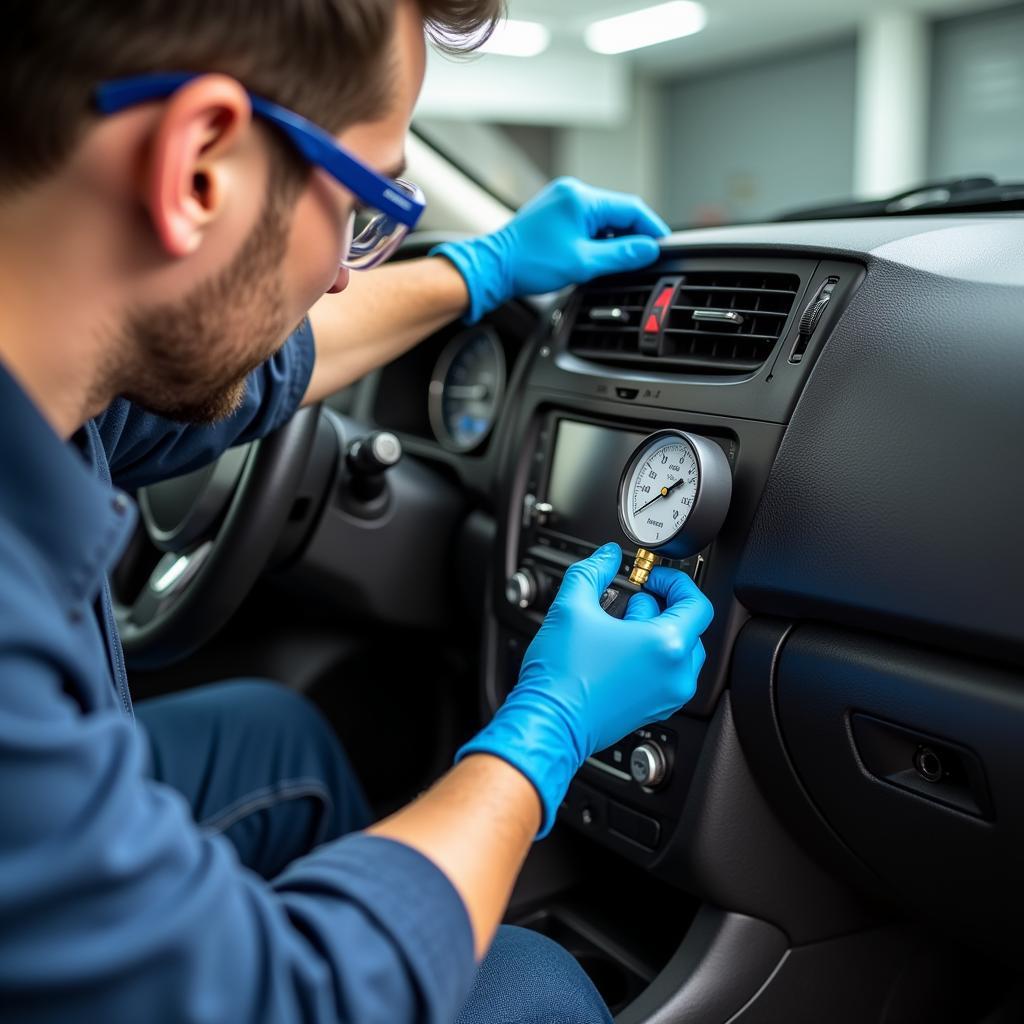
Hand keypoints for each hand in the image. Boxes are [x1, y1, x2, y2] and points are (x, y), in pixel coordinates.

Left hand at [431, 178, 670, 322]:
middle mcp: (572, 193)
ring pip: (602, 219)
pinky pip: (586, 222)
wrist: (493, 268)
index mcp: (581, 198)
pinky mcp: (553, 213)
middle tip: (643, 259)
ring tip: (616, 263)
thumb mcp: (583, 263)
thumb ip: (621, 255)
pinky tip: (596, 257)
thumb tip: (649, 249)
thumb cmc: (530, 264)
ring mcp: (561, 201)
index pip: (631, 208)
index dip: (651, 228)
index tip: (663, 245)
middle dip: (632, 235)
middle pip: (618, 212)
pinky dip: (596, 238)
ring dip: (613, 239)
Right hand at [456, 543, 712, 835]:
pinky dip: (649, 657)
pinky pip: (666, 673)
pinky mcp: (654, 709)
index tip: (651, 578)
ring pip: (678, 651)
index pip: (697, 602)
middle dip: (658, 606)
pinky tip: (615, 650)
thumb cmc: (561, 677)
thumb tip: (607, 556)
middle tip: (627, 599)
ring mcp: (667, 696)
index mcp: (667, 646)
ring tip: (618, 627)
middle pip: (688, 625)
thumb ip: (593, 570)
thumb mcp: (571, 607)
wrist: (549, 724)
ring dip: (654, 631)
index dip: (674, 581)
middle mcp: (676, 675)